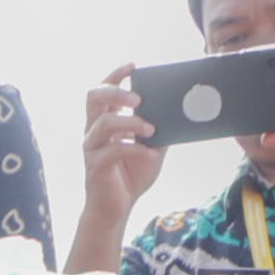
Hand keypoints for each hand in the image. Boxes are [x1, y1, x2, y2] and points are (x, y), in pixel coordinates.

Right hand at [80, 70, 160, 235]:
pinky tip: (152, 153)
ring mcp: (92, 148)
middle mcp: (93, 130)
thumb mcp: (152, 145)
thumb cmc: (132, 174)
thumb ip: (160, 126)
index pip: (103, 89)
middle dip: (116, 92)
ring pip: (104, 123)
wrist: (117, 208)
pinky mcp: (96, 166)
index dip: (116, 75)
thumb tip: (182, 108)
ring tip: (150, 128)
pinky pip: (114, 151)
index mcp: (104, 120)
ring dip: (130, 122)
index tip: (134, 66)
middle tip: (137, 98)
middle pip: (94, 97)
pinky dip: (137, 149)